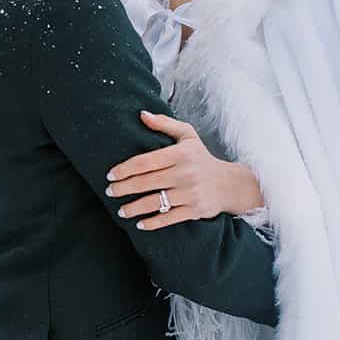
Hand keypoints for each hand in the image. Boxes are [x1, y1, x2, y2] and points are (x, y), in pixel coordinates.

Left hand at [105, 110, 263, 229]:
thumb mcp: (187, 136)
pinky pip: (169, 218)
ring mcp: (190, 193)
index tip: (110, 175)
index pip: (145, 161)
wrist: (230, 184)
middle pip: (145, 182)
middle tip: (109, 192)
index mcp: (180, 154)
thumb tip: (142, 114)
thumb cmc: (201, 158)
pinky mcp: (195, 210)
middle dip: (123, 188)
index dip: (124, 169)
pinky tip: (140, 224)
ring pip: (154, 202)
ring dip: (133, 208)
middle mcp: (184, 173)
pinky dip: (152, 223)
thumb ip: (164, 124)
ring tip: (121, 211)